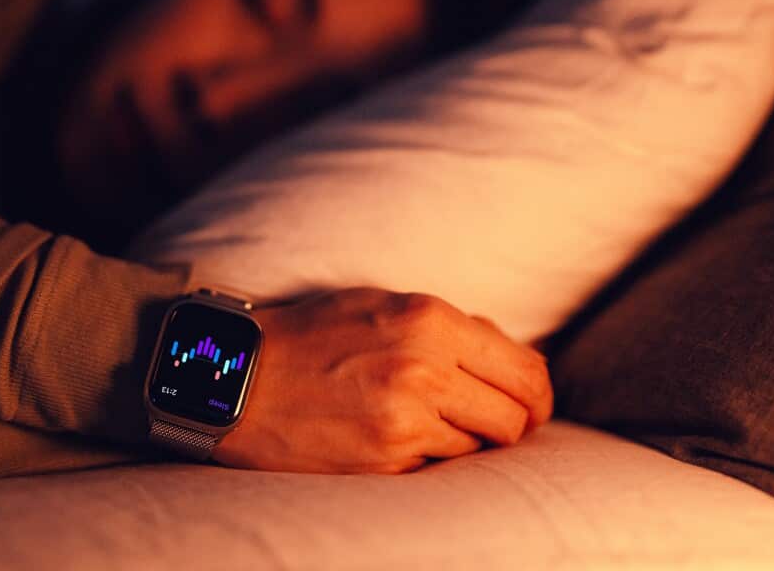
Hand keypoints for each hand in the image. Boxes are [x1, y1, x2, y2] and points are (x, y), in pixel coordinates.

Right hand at [211, 287, 552, 473]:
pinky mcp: (384, 462)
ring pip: (480, 447)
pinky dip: (430, 458)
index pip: (524, 369)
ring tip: (431, 426)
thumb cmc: (310, 336)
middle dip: (514, 423)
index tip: (531, 405)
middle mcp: (425, 369)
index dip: (538, 394)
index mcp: (430, 321)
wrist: (236, 378)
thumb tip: (507, 352)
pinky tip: (399, 440)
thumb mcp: (381, 304)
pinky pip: (437, 468)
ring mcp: (404, 420)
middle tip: (497, 425)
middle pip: (515, 416)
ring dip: (467, 441)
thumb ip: (448, 326)